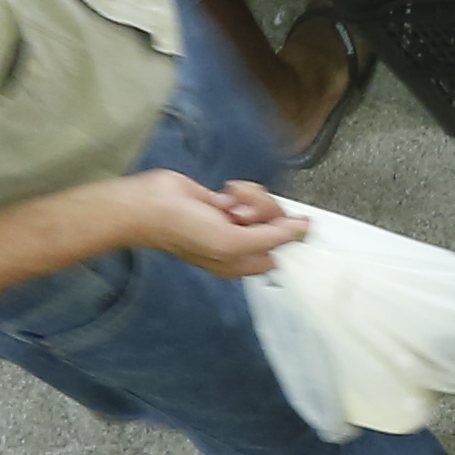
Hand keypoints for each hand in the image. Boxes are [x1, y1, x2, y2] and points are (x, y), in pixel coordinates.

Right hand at [121, 171, 301, 278]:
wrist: (152, 204)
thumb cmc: (185, 230)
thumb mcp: (231, 242)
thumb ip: (271, 237)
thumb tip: (303, 230)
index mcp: (243, 263)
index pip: (282, 250)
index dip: (287, 234)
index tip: (286, 221)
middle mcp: (242, 244)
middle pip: (277, 224)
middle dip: (263, 211)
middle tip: (241, 212)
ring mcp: (234, 222)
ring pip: (265, 205)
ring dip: (250, 199)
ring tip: (227, 204)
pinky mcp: (227, 202)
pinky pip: (250, 193)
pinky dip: (240, 191)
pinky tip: (222, 195)